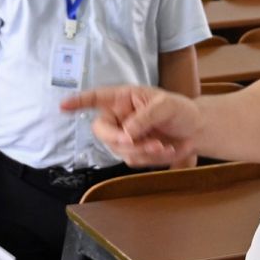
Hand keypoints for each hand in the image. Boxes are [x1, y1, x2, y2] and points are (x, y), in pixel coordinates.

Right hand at [62, 85, 203, 165]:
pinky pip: (134, 160)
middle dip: (119, 140)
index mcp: (123, 99)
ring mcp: (124, 137)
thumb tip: (126, 133)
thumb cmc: (180, 110)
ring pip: (120, 150)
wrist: (196, 131)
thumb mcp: (166, 105)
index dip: (78, 102)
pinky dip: (151, 159)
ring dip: (143, 151)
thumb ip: (144, 117)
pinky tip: (167, 151)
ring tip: (164, 146)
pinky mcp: (134, 153)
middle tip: (140, 142)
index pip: (96, 98)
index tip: (63, 106)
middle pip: (102, 131)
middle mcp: (119, 117)